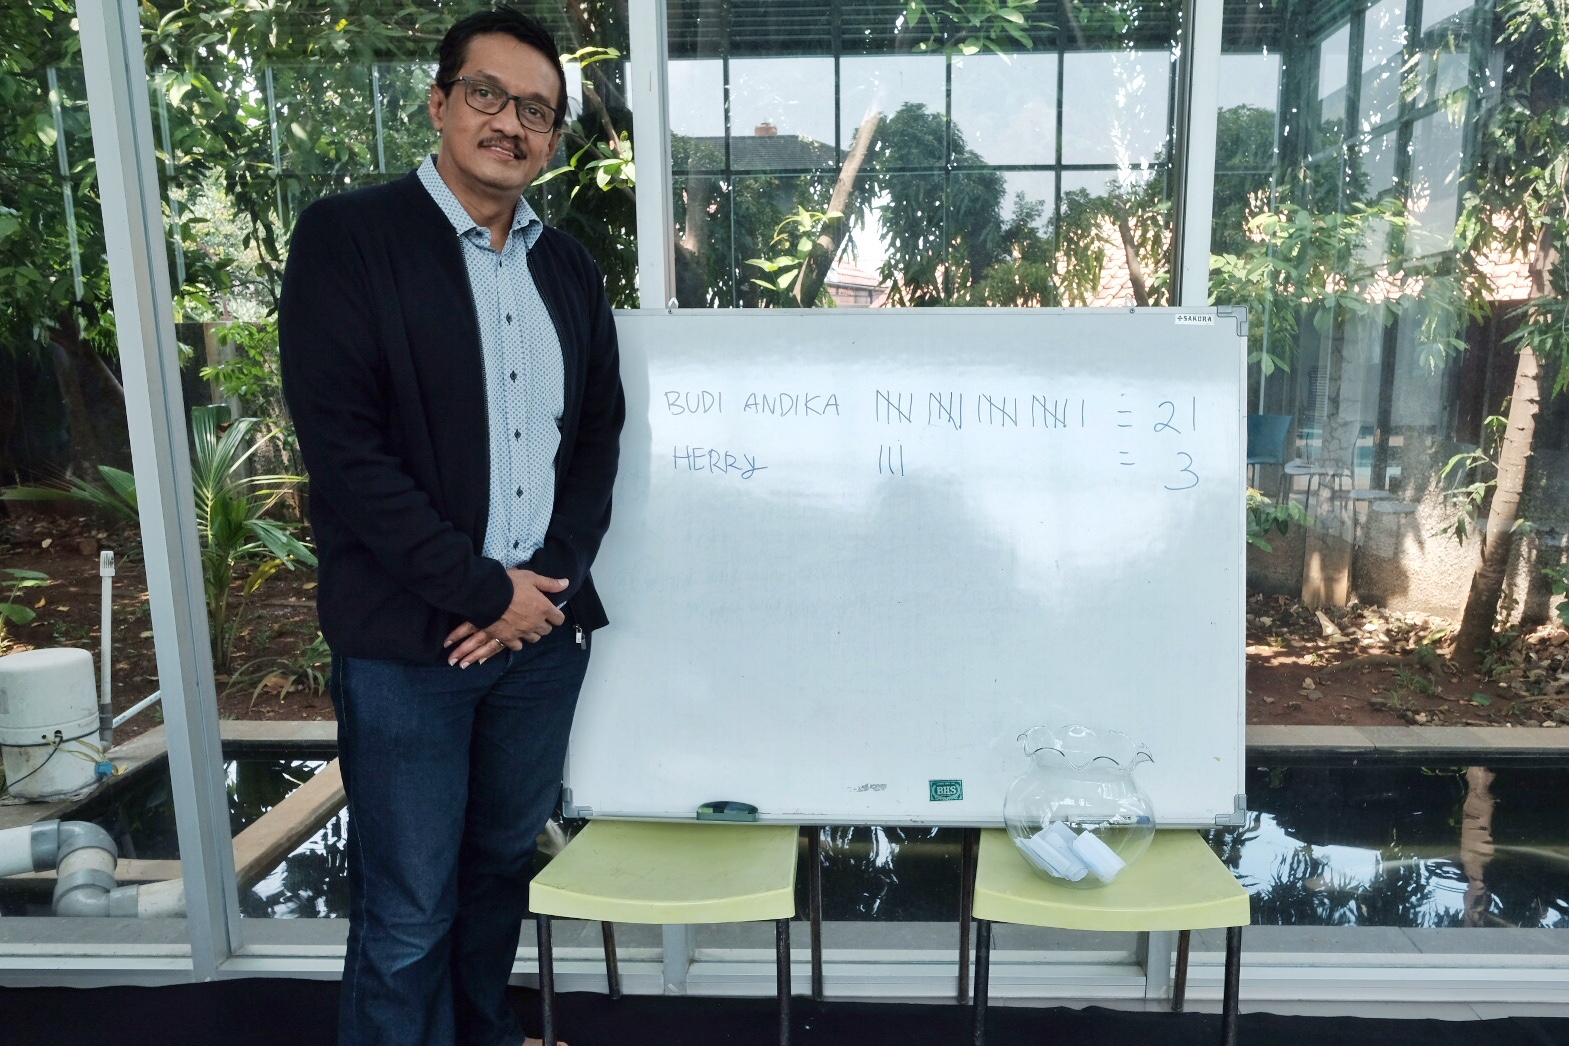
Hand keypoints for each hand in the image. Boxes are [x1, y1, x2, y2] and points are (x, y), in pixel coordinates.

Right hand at [444, 569, 567, 666]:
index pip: (559, 619)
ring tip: (524, 626)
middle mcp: (536, 623)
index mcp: (544, 608)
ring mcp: (523, 632)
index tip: (549, 612)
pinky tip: (514, 635)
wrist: (487, 595)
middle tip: (535, 617)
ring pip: (534, 639)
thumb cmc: (510, 584)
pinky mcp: (509, 639)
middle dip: (543, 624)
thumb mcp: (531, 578)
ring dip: (532, 633)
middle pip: (547, 631)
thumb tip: (566, 583)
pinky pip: (518, 646)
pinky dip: (517, 642)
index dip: (555, 616)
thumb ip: (549, 583)